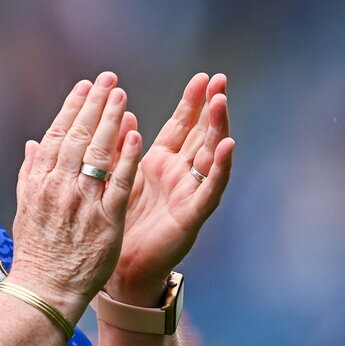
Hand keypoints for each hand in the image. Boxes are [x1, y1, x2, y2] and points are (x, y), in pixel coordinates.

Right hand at [10, 72, 141, 317]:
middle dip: (94, 104)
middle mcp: (59, 187)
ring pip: (98, 153)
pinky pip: (119, 182)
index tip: (85, 87)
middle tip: (109, 79)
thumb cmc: (35, 252)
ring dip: (111, 120)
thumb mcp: (25, 208)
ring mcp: (83, 202)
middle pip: (78, 136)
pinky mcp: (106, 220)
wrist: (44, 289)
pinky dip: (126, 157)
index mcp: (39, 182)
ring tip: (122, 96)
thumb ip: (30, 174)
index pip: (56, 136)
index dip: (72, 108)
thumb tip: (33, 144)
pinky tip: (135, 135)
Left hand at [106, 73, 234, 305]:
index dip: (192, 103)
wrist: (121, 268)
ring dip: (217, 128)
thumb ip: (121, 149)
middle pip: (200, 134)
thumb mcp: (118, 178)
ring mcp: (189, 193)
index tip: (203, 77)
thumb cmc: (119, 224)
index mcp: (160, 164)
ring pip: (208, 155)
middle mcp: (179, 175)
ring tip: (222, 102)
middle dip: (210, 107)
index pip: (181, 126)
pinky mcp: (192, 215)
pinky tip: (227, 146)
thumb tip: (123, 114)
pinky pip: (210, 188)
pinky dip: (219, 167)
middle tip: (219, 79)